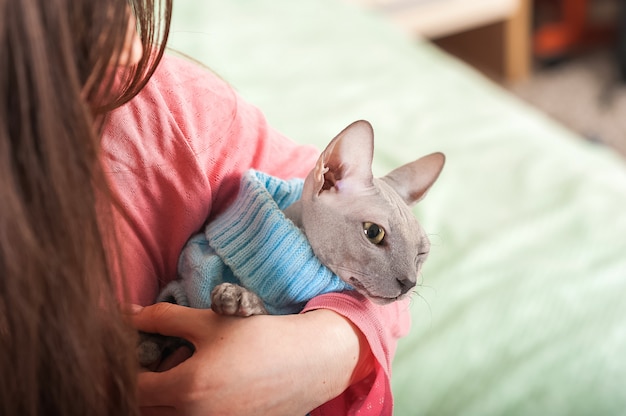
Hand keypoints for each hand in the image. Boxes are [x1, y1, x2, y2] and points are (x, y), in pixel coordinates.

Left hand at [130, 302, 371, 415]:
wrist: (309, 360)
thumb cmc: (259, 337)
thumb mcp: (208, 322)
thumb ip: (162, 319)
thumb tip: (124, 315)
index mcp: (186, 389)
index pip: (135, 387)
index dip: (129, 368)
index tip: (136, 351)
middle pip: (148, 409)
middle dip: (147, 386)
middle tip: (161, 362)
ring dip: (167, 400)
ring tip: (187, 375)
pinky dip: (191, 408)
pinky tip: (209, 389)